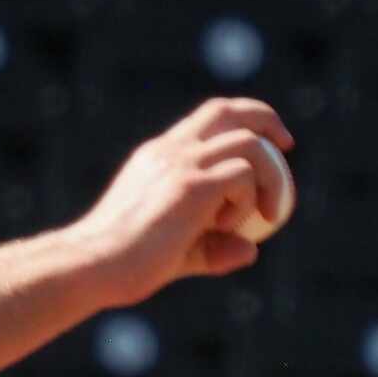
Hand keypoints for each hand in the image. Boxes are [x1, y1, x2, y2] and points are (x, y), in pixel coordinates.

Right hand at [61, 97, 294, 311]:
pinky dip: (249, 200)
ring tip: (258, 214)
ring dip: (267, 177)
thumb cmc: (122, 266)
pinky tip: (224, 227)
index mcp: (157, 157)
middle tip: (286, 147)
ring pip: (248, 143)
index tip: (271, 145)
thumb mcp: (175, 253)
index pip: (207, 119)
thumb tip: (251, 250)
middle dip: (267, 120)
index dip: (246, 122)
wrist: (91, 266)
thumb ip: (212, 249)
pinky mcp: (192, 185)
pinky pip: (243, 176)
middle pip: (229, 110)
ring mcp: (180, 164)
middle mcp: (168, 151)